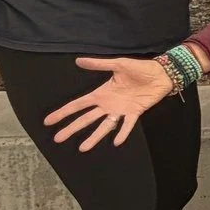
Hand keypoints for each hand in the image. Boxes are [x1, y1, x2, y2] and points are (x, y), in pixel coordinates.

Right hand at [47, 58, 177, 150]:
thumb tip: (78, 60)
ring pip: (104, 126)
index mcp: (101, 93)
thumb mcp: (118, 64)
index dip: (63, 112)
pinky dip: (122, 133)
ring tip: (83, 148)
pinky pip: (127, 125)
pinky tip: (116, 142)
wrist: (161, 74)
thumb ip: (99, 65)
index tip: (49, 121)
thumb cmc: (139, 68)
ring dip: (94, 137)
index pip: (78, 105)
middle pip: (86, 119)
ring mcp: (120, 110)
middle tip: (58, 139)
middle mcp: (108, 104)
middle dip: (72, 128)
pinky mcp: (134, 113)